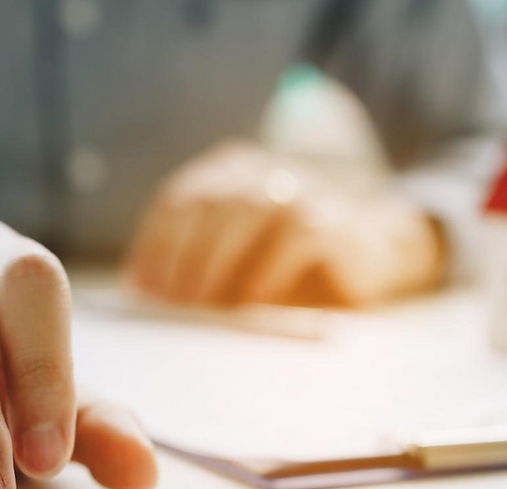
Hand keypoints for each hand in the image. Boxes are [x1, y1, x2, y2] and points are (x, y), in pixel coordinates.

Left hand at [124, 140, 444, 306]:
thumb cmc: (287, 261)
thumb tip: (145, 289)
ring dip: (218, 259)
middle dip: (182, 252)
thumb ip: (195, 261)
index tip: (140, 284)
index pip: (179, 197)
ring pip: (250, 210)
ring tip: (199, 300)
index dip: (155, 241)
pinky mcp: (335, 219)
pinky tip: (254, 299)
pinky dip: (271, 268)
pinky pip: (299, 236)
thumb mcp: (236, 256)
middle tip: (168, 296)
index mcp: (230, 170)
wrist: (367, 253)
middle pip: (210, 200)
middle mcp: (263, 169)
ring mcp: (302, 188)